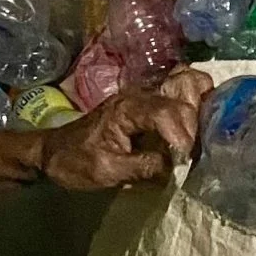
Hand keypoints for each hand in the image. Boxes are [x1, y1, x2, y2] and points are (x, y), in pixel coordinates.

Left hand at [39, 68, 213, 192]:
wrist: (51, 153)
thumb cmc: (75, 161)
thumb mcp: (107, 171)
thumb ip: (144, 167)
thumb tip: (177, 168)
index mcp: (127, 108)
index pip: (166, 112)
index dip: (182, 135)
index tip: (186, 159)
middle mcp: (139, 95)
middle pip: (184, 89)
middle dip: (196, 119)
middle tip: (196, 149)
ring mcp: (144, 97)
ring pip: (185, 84)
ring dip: (200, 105)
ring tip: (203, 135)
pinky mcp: (147, 105)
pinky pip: (177, 95)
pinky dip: (193, 106)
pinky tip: (197, 128)